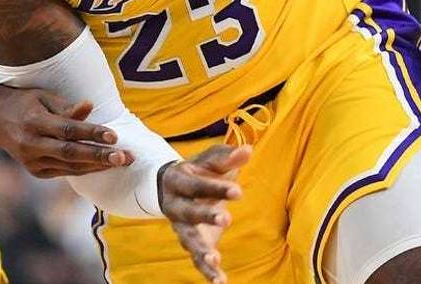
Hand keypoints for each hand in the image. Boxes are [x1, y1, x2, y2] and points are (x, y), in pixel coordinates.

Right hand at [0, 87, 133, 177]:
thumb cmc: (25, 103)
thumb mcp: (44, 97)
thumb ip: (67, 107)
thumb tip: (91, 106)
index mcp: (34, 122)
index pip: (68, 130)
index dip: (92, 133)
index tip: (115, 135)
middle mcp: (31, 144)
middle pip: (71, 153)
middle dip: (100, 156)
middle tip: (125, 157)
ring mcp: (32, 161)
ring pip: (70, 167)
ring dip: (98, 165)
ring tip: (122, 161)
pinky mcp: (35, 171)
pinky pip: (65, 171)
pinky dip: (85, 169)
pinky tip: (103, 165)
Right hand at [160, 145, 251, 283]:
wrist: (172, 187)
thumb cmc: (197, 171)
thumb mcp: (209, 161)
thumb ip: (227, 158)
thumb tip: (248, 150)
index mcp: (178, 181)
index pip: (196, 185)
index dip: (215, 188)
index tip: (237, 191)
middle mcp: (176, 206)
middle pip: (189, 213)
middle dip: (206, 216)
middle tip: (226, 218)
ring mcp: (182, 228)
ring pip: (189, 241)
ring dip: (201, 251)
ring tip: (214, 261)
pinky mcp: (191, 243)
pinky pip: (196, 260)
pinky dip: (207, 273)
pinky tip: (220, 282)